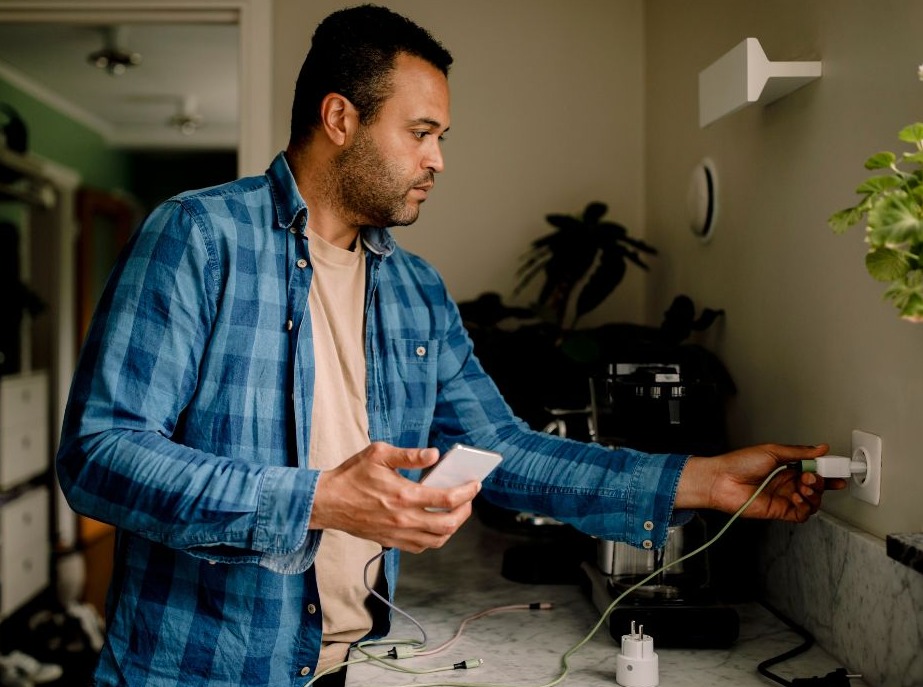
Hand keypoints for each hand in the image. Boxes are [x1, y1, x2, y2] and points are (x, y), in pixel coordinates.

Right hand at [309, 442, 480, 552]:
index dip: (467, 492)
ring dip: (453, 527)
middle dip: (465, 511)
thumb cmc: (352, 475)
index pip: (447, 498)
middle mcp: (404, 518)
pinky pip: (422, 547)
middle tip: (469, 499)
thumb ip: (409, 455)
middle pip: (448, 524)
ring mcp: (398, 533)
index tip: (475, 484)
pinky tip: (436, 524)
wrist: (327, 502)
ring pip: (438, 539)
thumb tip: (433, 454)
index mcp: (404, 495)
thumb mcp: (379, 454)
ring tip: (456, 511)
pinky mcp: (391, 541)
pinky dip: (435, 538)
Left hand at [676, 443, 847, 521]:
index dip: (827, 471)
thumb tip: (821, 448)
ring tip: (802, 486)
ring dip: (814, 494)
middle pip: (817, 486)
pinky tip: (796, 497)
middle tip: (811, 476)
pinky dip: (805, 507)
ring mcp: (785, 498)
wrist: (722, 480)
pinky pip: (802, 514)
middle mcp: (788, 483)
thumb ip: (799, 452)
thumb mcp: (773, 450)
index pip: (814, 470)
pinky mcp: (780, 511)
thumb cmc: (740, 463)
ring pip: (813, 501)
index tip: (837, 470)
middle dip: (820, 482)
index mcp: (787, 467)